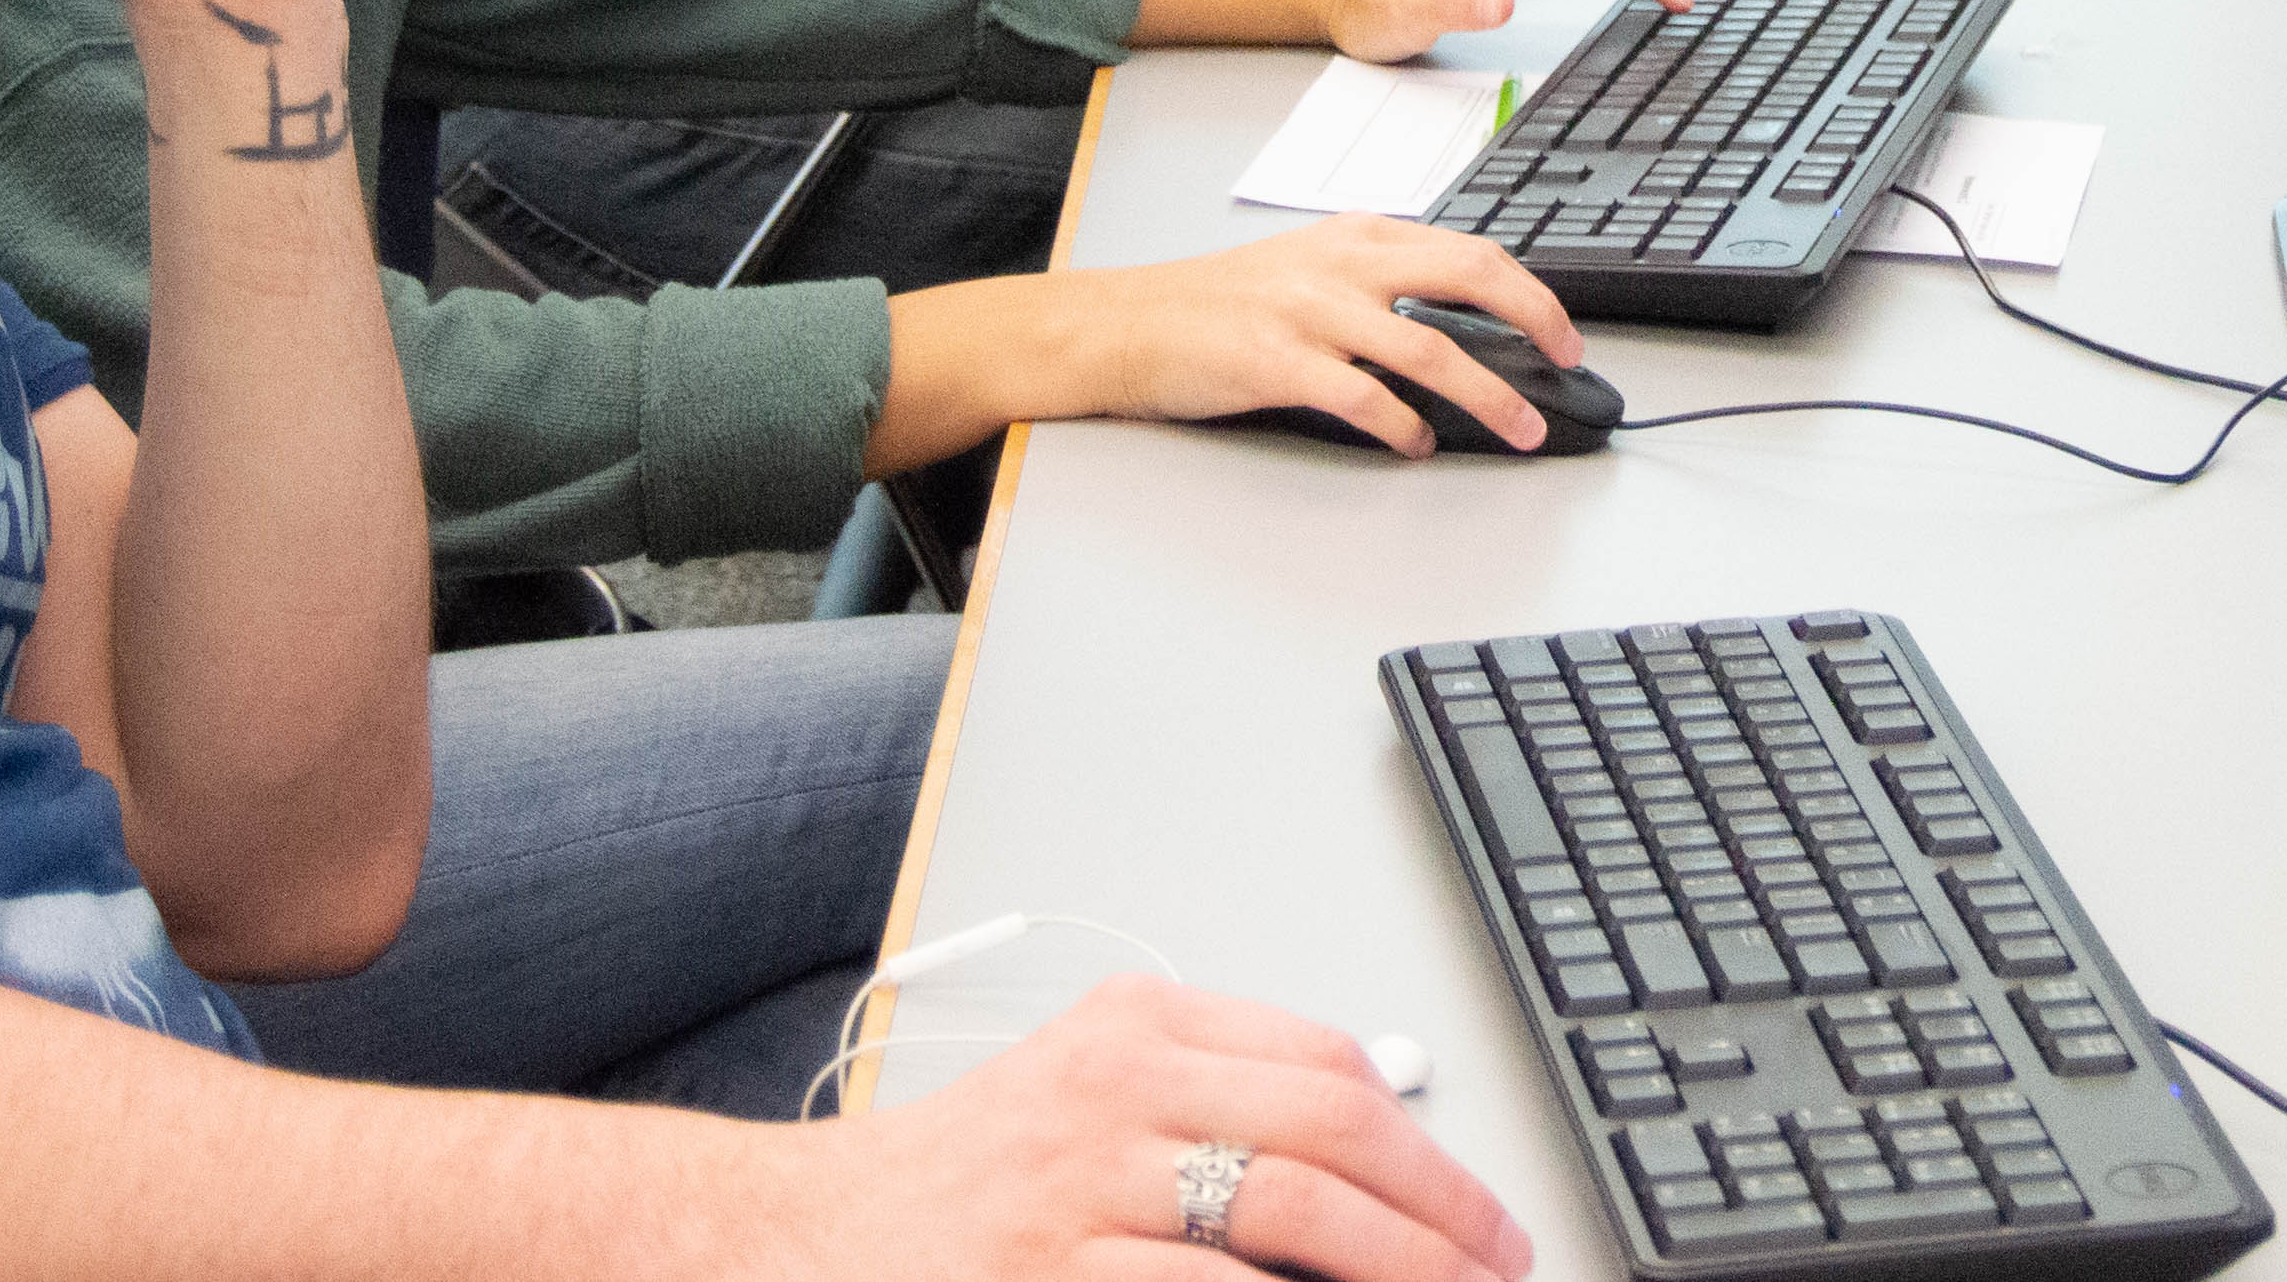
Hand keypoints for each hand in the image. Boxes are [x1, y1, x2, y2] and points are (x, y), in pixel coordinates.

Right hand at [786, 974, 1531, 1277]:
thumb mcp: (1083, 1094)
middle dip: (1440, 1223)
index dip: (1430, 1152)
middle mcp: (1111, 1094)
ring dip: (1396, 1278)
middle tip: (1499, 1275)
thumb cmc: (955, 1183)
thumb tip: (1382, 1151)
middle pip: (1332, 1143)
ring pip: (1290, 1225)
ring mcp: (1076, 1193)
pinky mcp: (1044, 1281)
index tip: (1482, 1218)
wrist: (788, 1240)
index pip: (1330, 1068)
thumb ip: (1214, 1097)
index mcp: (1133, 1029)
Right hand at [1086, 214, 1593, 446]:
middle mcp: (1342, 264)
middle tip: (1568, 363)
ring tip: (1518, 430)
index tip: (1564, 331)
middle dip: (1536, 320)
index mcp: (1357, 236)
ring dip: (1489, 397)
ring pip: (1430, 349)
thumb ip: (1378, 283)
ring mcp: (1310, 312)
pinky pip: (1364, 397)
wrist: (1126, 325)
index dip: (1531, 291)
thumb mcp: (1307, 266)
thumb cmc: (1217, 304)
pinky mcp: (1278, 362)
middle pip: (1470, 277)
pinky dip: (1404, 427)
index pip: (1470, 249)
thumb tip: (1460, 329)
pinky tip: (1417, 446)